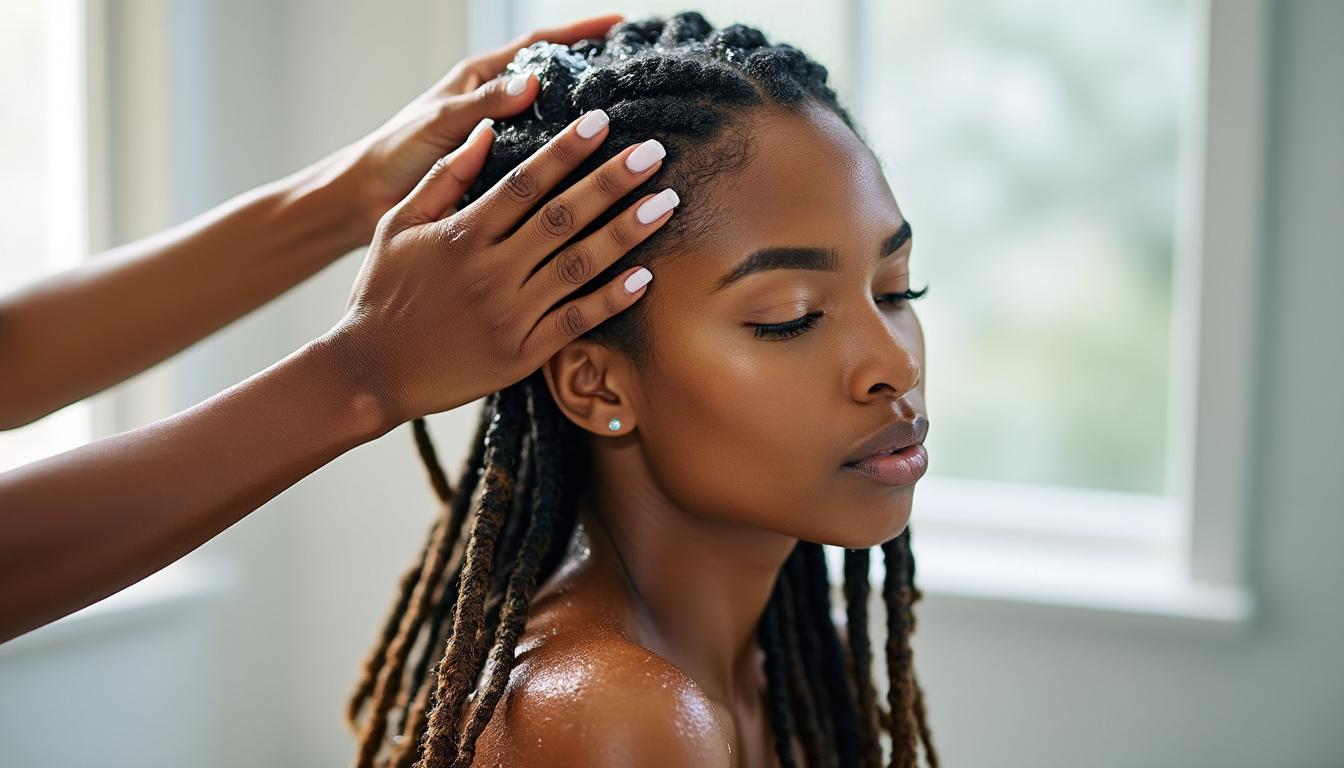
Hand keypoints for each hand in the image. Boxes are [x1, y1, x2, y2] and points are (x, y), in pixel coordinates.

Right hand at [327, 108, 679, 426]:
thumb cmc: (383, 292)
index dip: (566, 150)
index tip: (602, 121)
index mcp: (461, 234)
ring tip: (665, 202)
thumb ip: (444, 178)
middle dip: (612, 181)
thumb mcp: (399, 225)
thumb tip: (486, 130)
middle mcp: (490, 271)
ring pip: (579, 265)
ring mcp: (510, 314)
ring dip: (626, 232)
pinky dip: (612, 299)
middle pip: (563, 216)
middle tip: (653, 152)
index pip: (525, 182)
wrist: (371, 372)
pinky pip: (576, 321)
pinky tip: (645, 275)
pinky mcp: (522, 354)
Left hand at [336, 13, 625, 242]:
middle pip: (559, 84)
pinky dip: (572, 169)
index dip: (579, 34)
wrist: (367, 201)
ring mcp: (504, 143)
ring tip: (633, 129)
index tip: (618, 26)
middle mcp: (498, 109)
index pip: (539, 46)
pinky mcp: (504, 179)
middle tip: (638, 79)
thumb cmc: (395, 152)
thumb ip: (482, 104)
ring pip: (557, 128)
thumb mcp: (439, 121)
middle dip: (597, 77)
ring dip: (589, 129)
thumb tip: (531, 82)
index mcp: (482, 81)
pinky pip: (547, 168)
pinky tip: (600, 178)